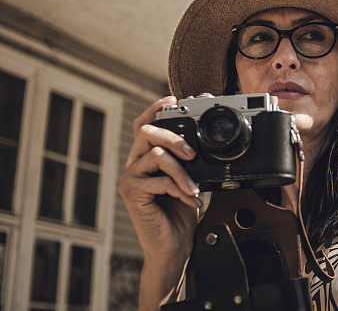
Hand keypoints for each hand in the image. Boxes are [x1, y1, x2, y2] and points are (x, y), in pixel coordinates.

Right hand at [116, 96, 200, 266]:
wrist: (173, 245)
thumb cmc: (179, 213)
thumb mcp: (187, 179)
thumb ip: (187, 161)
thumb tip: (201, 143)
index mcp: (145, 158)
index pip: (142, 125)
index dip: (154, 108)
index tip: (172, 99)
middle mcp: (133, 165)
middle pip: (146, 132)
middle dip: (174, 137)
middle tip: (192, 153)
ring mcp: (129, 179)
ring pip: (157, 155)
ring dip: (182, 171)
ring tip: (194, 187)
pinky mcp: (132, 194)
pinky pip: (159, 180)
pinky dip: (180, 189)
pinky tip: (190, 200)